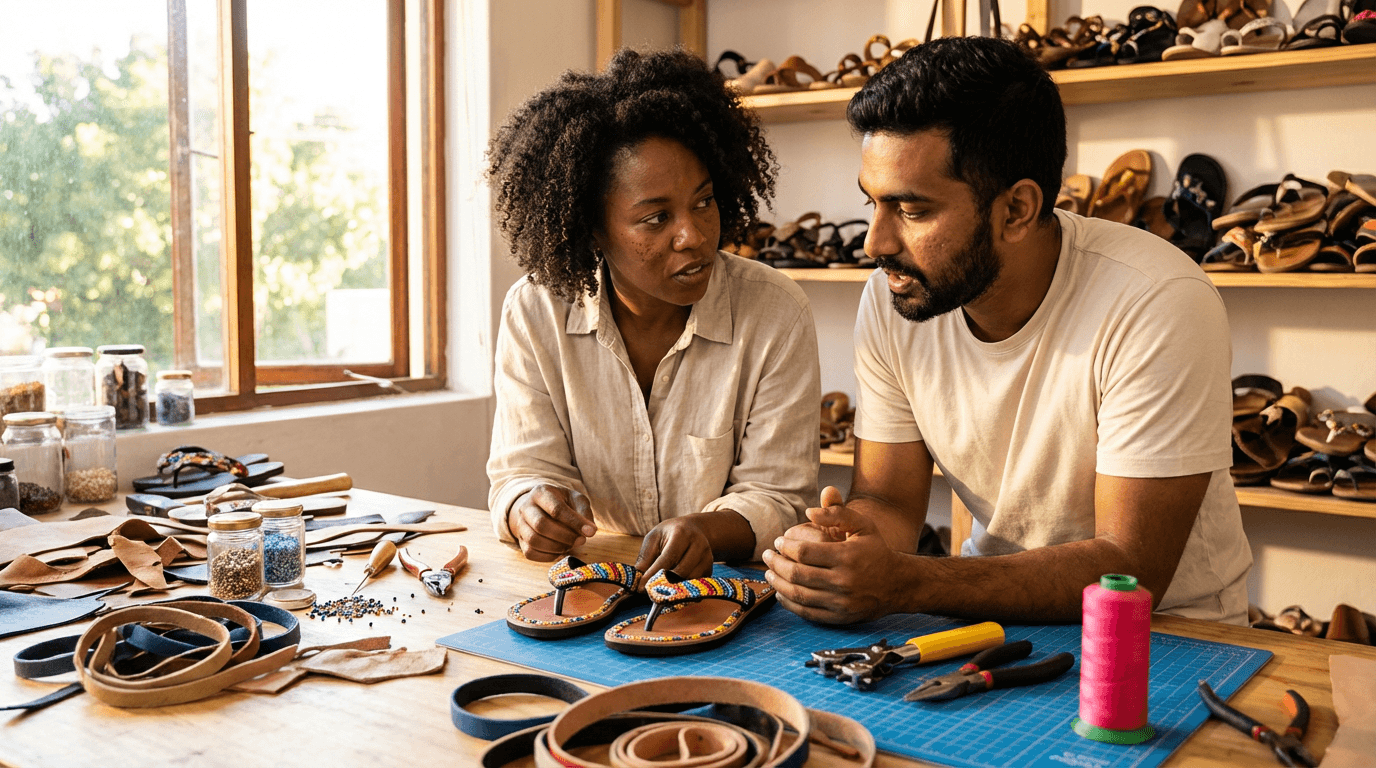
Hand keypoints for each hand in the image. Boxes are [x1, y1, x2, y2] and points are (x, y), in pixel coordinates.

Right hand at [507, 484, 596, 561]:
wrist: (542, 507)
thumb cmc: (563, 502)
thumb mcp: (576, 500)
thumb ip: (584, 512)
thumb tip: (589, 531)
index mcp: (541, 492)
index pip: (556, 509)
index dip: (575, 523)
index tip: (591, 532)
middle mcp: (526, 507)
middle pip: (541, 525)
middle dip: (564, 536)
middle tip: (580, 540)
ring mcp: (520, 524)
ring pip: (534, 540)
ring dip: (556, 547)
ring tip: (570, 545)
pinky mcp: (520, 540)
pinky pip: (530, 553)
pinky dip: (548, 556)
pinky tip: (560, 551)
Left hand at [634, 516, 714, 585]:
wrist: (694, 529)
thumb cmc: (669, 534)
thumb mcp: (654, 538)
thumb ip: (645, 558)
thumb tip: (637, 580)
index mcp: (682, 534)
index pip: (668, 558)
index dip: (653, 574)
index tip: (640, 588)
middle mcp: (698, 545)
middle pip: (681, 572)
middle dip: (663, 583)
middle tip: (649, 591)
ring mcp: (707, 558)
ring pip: (689, 581)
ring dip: (673, 588)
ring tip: (660, 589)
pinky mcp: (709, 569)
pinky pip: (695, 585)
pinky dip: (683, 590)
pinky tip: (673, 587)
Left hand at [762, 486, 903, 623]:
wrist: (898, 584)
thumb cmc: (876, 551)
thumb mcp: (863, 525)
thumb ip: (837, 513)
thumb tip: (809, 512)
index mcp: (847, 556)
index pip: (804, 552)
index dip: (785, 546)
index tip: (778, 541)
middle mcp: (843, 581)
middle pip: (797, 574)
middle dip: (775, 564)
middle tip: (767, 556)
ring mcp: (840, 602)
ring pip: (798, 595)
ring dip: (778, 583)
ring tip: (769, 573)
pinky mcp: (839, 617)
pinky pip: (806, 612)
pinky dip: (789, 603)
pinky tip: (781, 592)